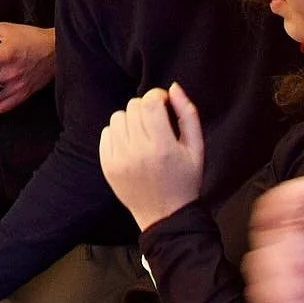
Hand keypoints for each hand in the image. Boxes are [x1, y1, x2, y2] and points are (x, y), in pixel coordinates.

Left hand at [98, 83, 204, 230]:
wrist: (164, 215)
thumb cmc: (185, 180)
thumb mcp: (197, 148)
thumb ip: (188, 114)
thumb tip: (173, 87)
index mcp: (162, 147)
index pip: (150, 103)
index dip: (157, 96)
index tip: (164, 104)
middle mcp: (137, 152)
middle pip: (133, 107)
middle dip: (146, 109)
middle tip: (156, 123)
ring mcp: (119, 159)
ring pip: (118, 117)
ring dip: (131, 120)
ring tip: (144, 135)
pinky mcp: (107, 165)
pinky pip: (106, 133)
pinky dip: (118, 133)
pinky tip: (132, 145)